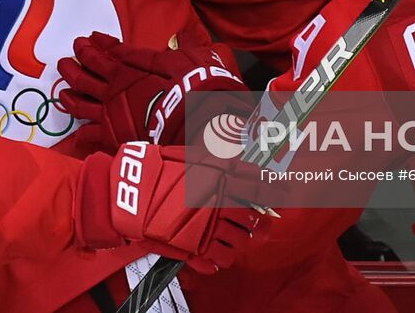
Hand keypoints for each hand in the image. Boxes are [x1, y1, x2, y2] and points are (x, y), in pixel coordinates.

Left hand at [57, 32, 243, 146]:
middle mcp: (113, 86)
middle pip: (82, 74)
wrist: (195, 117)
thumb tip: (185, 34)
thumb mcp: (193, 55)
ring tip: (62, 92)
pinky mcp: (111, 134)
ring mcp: (109, 111)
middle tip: (65, 60)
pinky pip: (88, 135)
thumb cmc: (193, 83)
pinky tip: (78, 135)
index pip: (106, 50)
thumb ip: (185, 44)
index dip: (96, 44)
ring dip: (68, 95)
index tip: (90, 37)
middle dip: (72, 64)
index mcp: (128, 66)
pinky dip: (81, 135)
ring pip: (78, 102)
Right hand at [75, 141, 271, 272]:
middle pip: (253, 216)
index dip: (275, 189)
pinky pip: (222, 258)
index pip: (258, 183)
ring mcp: (208, 225)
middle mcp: (219, 200)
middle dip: (259, 219)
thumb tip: (239, 158)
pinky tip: (220, 253)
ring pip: (241, 240)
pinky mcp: (195, 246)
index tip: (285, 193)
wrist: (129, 190)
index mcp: (219, 175)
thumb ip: (218, 157)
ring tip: (237, 237)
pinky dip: (224, 257)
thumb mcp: (191, 154)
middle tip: (260, 220)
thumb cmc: (157, 168)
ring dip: (242, 239)